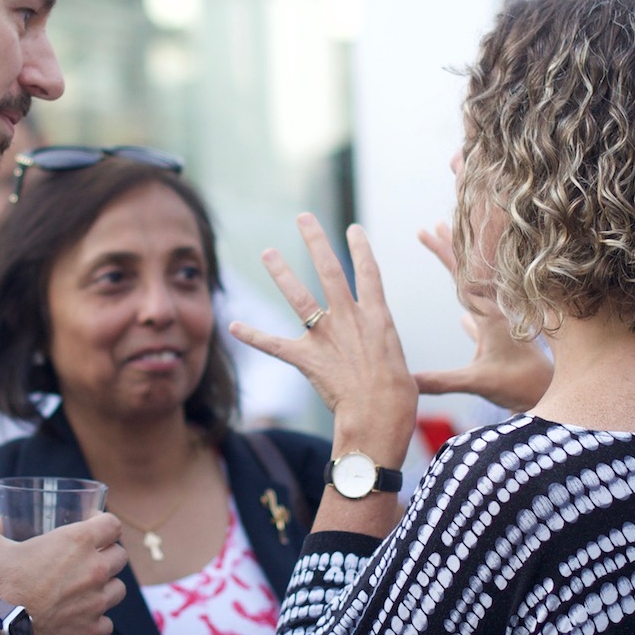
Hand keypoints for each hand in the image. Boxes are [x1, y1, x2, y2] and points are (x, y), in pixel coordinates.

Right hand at [0, 513, 127, 634]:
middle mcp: (94, 570)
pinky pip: (107, 623)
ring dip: (106, 587)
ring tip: (87, 589)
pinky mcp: (91, 631)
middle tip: (90, 558)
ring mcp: (96, 603)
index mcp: (77, 542)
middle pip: (120, 556)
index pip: (112, 524)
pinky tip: (80, 618)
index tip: (93, 526)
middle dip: (108, 554)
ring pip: (118, 590)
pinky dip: (96, 620)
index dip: (103, 523)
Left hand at [229, 213, 416, 469]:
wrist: (379, 416)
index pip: (368, 273)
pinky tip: (233, 325)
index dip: (360, 249)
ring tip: (268, 252)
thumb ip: (386, 355)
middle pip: (330, 270)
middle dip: (315, 241)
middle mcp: (350, 319)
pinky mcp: (306, 358)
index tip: (353, 229)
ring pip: (299, 296)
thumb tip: (395, 369)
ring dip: (281, 272)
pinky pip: (274, 344)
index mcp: (377, 318)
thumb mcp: (401, 366)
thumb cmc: (398, 399)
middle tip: (303, 218)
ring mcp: (326, 336)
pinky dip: (252, 335)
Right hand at [413, 222, 551, 412]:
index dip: (443, 250)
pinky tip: (462, 315)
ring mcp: (502, 319)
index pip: (462, 274)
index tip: (427, 230)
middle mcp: (497, 309)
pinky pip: (485, 312)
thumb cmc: (519, 385)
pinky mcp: (504, 335)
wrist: (551, 392)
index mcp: (490, 312)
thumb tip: (407, 381)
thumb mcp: (476, 381)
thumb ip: (441, 381)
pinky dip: (473, 306)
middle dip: (452, 246)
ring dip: (462, 266)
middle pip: (471, 270)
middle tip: (434, 224)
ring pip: (478, 286)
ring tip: (449, 248)